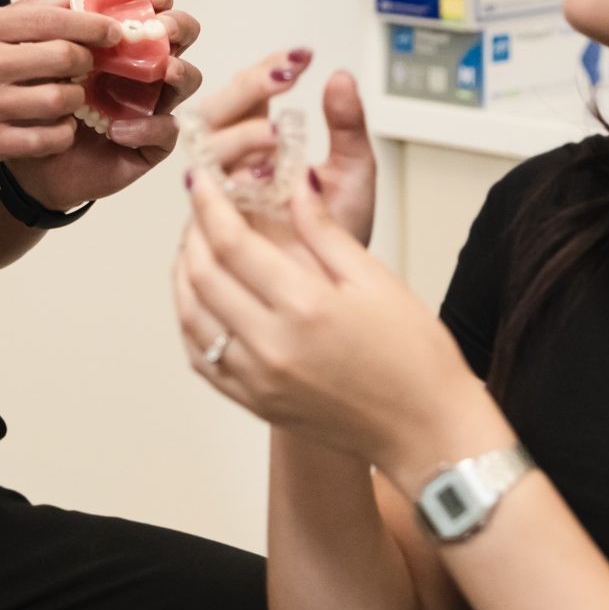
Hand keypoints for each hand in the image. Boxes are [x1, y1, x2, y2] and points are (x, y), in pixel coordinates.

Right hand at [0, 0, 115, 167]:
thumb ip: (17, 15)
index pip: (53, 18)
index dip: (92, 25)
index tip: (111, 31)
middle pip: (64, 58)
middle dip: (86, 62)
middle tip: (87, 65)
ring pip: (60, 100)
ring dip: (75, 98)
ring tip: (68, 95)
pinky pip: (47, 139)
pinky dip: (62, 132)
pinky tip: (56, 125)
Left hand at [8, 0, 205, 206]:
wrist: (26, 158)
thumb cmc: (36, 101)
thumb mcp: (37, 55)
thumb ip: (56, 23)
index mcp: (121, 41)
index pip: (153, 9)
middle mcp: (142, 68)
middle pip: (183, 38)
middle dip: (180, 28)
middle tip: (163, 30)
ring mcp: (151, 104)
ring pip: (187, 80)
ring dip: (181, 71)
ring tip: (164, 72)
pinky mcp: (149, 142)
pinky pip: (166, 131)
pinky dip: (147, 128)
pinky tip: (117, 130)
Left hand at [173, 164, 498, 482]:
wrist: (425, 431)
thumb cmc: (414, 358)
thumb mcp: (377, 280)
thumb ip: (325, 230)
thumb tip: (295, 184)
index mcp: (305, 307)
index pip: (232, 242)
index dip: (208, 202)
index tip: (200, 178)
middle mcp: (272, 346)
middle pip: (202, 276)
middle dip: (192, 232)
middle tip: (199, 205)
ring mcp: (258, 380)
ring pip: (191, 317)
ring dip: (183, 274)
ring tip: (194, 245)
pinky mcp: (255, 403)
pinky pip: (202, 359)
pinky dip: (191, 321)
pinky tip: (200, 299)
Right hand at [184, 50, 376, 244]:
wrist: (333, 294)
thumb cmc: (338, 236)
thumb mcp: (354, 173)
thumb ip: (348, 126)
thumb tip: (341, 76)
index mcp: (261, 144)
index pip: (250, 95)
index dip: (268, 71)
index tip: (301, 57)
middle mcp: (234, 166)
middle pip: (215, 114)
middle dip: (246, 92)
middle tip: (282, 80)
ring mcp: (220, 198)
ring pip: (206, 152)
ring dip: (240, 137)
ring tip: (276, 138)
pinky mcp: (212, 231)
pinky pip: (204, 201)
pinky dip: (229, 185)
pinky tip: (259, 181)